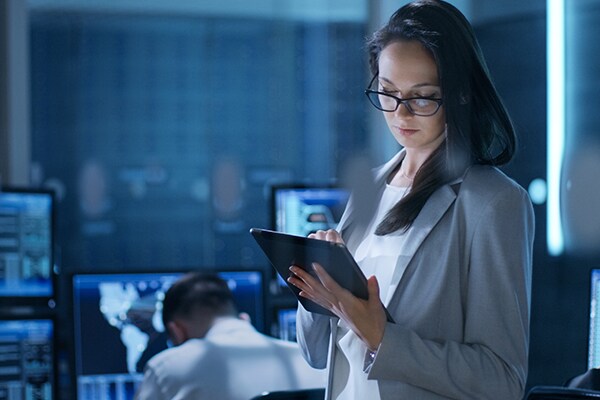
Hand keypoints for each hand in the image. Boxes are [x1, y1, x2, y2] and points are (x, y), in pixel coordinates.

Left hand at [288, 230, 386, 350]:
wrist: (373, 338)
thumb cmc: (374, 322)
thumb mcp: (376, 305)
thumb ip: (374, 290)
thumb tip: (372, 278)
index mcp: (346, 301)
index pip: (331, 285)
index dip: (322, 275)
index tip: (314, 265)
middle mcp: (337, 304)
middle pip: (317, 288)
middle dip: (304, 277)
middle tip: (293, 268)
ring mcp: (334, 308)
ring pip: (314, 294)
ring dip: (302, 285)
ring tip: (291, 278)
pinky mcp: (334, 311)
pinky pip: (318, 302)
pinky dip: (309, 296)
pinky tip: (301, 292)